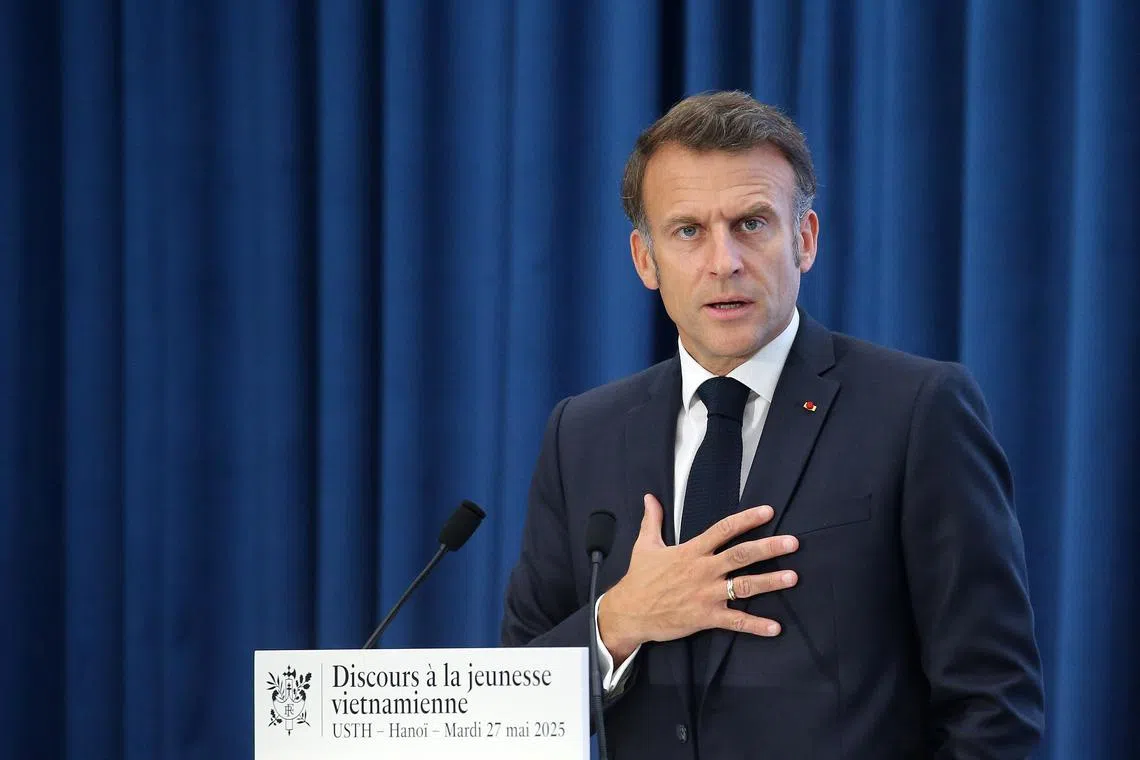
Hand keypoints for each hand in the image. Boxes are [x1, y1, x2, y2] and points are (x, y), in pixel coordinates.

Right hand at [598, 493, 798, 665]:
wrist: (629, 612)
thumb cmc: (639, 579)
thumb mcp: (644, 545)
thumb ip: (652, 520)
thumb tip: (649, 497)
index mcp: (691, 551)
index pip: (723, 529)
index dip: (746, 519)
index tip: (768, 511)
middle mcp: (703, 570)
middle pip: (741, 555)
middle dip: (768, 548)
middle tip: (793, 542)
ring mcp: (706, 594)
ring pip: (743, 586)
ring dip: (770, 582)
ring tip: (792, 577)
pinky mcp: (706, 617)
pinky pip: (735, 621)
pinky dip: (756, 625)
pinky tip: (775, 627)